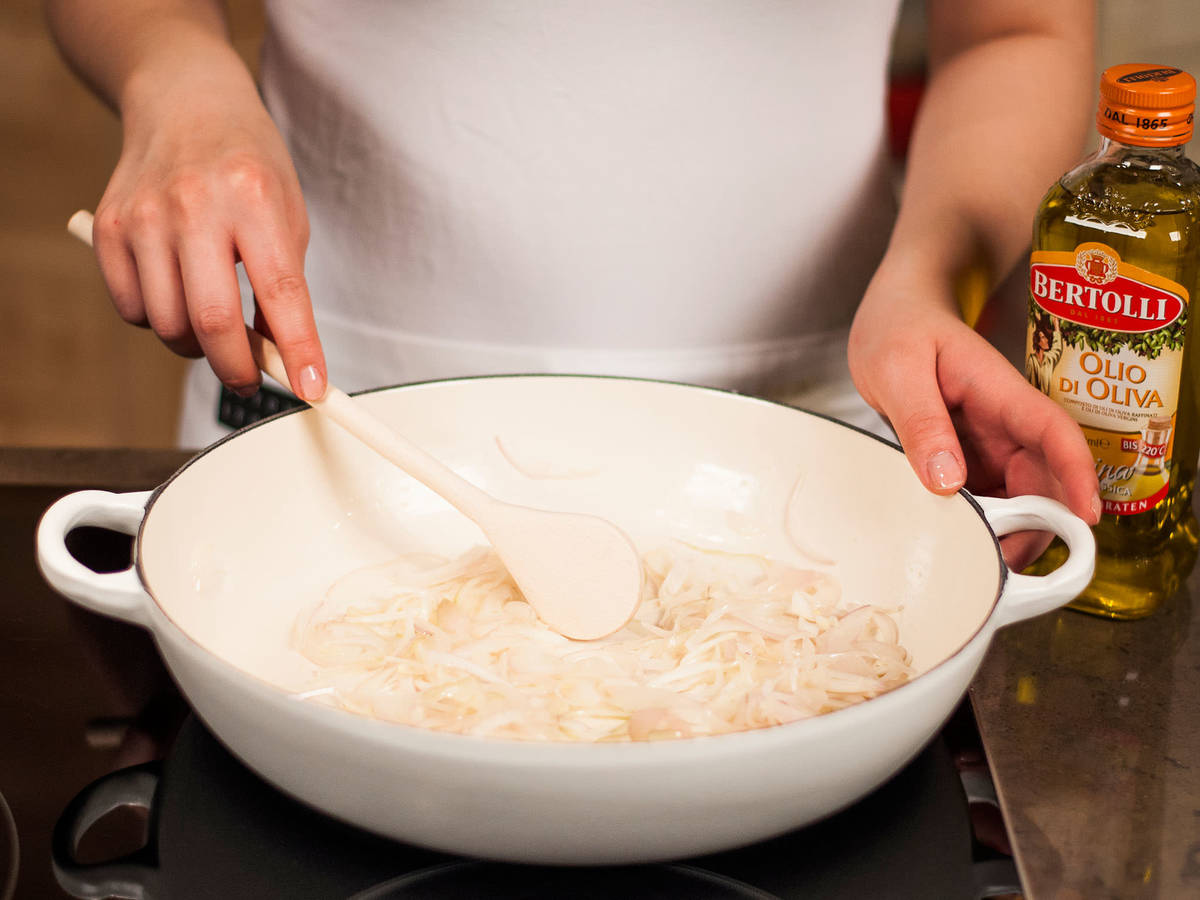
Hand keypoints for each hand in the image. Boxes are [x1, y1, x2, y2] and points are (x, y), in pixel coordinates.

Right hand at [91, 69, 325, 400]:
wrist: (185, 102)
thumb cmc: (247, 164)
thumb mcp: (288, 213)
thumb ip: (285, 285)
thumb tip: (280, 358)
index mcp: (253, 197)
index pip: (280, 291)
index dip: (298, 350)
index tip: (313, 390)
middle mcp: (194, 205)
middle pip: (212, 320)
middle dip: (238, 368)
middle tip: (252, 379)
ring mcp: (145, 216)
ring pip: (168, 324)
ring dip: (197, 346)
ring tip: (215, 326)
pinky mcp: (109, 228)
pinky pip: (132, 309)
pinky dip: (158, 322)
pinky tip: (177, 297)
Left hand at [848, 262, 1100, 568]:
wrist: (891, 312)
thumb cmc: (898, 325)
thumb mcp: (897, 370)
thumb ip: (921, 424)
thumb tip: (947, 482)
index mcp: (999, 391)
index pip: (1054, 432)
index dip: (1077, 476)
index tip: (1087, 518)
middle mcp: (1003, 420)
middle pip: (1041, 478)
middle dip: (1037, 525)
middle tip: (1002, 563)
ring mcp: (988, 440)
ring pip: (1017, 494)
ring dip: (1007, 529)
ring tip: (976, 558)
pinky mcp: (969, 455)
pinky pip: (986, 495)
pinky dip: (980, 520)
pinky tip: (958, 538)